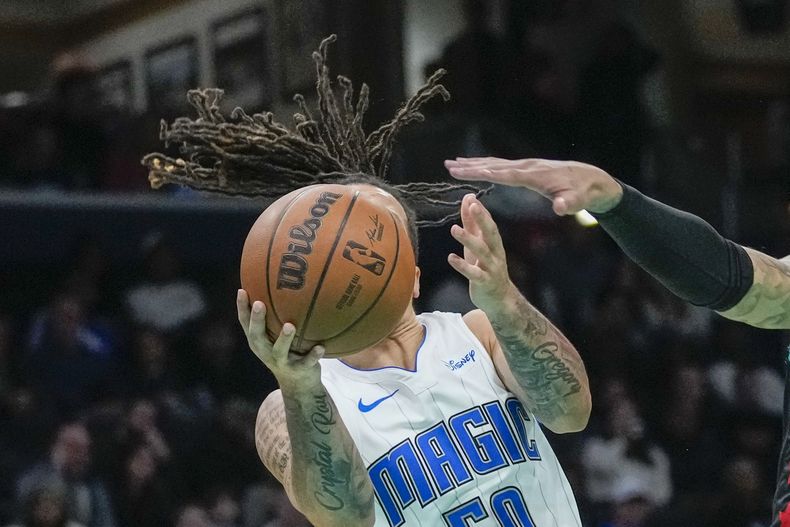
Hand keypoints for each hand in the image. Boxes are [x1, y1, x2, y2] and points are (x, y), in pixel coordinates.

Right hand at [236, 290, 323, 391]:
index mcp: (259, 342)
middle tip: (259, 304)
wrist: (298, 385)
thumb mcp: (275, 337)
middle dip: (257, 320)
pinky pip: (307, 362)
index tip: (242, 290)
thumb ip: (274, 317)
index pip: (245, 324)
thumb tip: (278, 284)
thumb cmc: (286, 352)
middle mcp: (266, 352)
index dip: (242, 308)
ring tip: (290, 326)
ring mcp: (282, 362)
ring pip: (280, 351)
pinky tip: (321, 347)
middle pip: (257, 336)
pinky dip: (313, 355)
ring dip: (284, 338)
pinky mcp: (299, 370)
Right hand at [444, 157, 622, 214]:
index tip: (464, 171)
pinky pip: (501, 165)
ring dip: (473, 163)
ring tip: (452, 163)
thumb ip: (569, 203)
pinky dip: (485, 164)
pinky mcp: (527, 168)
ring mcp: (527, 166)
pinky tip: (475, 165)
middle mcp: (527, 167)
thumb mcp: (579, 200)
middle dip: (471, 166)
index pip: (504, 174)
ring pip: (495, 163)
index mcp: (534, 176)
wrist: (593, 179)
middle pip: (494, 165)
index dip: (484, 173)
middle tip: (448, 165)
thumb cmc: (584, 192)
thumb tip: (561, 208)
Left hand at [448, 194, 512, 314]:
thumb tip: (468, 199)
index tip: (472, 198)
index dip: (482, 211)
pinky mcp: (484, 282)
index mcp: (494, 243)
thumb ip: (472, 224)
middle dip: (482, 219)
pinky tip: (450, 258)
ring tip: (454, 229)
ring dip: (468, 240)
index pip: (489, 224)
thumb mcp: (478, 245)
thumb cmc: (486, 268)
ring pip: (481, 252)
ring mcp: (491, 268)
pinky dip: (462, 266)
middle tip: (473, 205)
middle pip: (490, 233)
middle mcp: (496, 253)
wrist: (499, 299)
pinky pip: (474, 273)